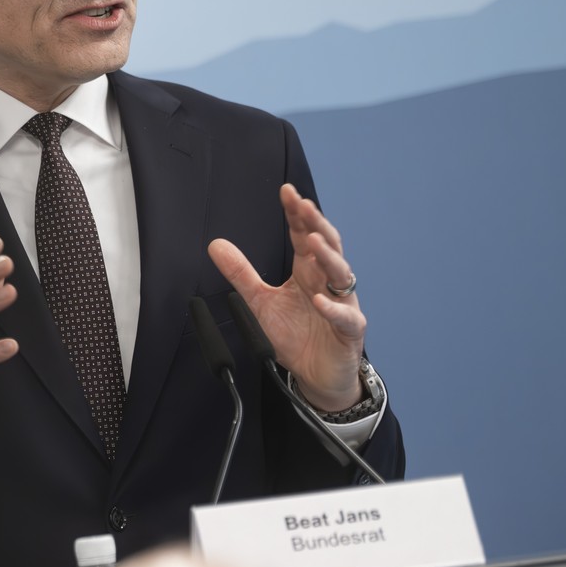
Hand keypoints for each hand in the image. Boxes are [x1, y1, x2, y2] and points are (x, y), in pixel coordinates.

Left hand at [207, 184, 365, 411]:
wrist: (315, 374)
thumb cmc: (295, 335)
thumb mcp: (259, 301)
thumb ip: (241, 273)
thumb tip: (215, 244)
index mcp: (307, 271)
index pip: (304, 235)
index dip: (297, 214)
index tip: (286, 191)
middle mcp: (327, 282)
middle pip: (327, 246)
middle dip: (316, 224)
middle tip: (304, 205)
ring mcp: (342, 304)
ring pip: (341, 275)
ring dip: (328, 257)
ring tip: (314, 242)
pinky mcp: (349, 330)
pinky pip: (346, 317)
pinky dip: (333, 309)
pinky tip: (319, 302)